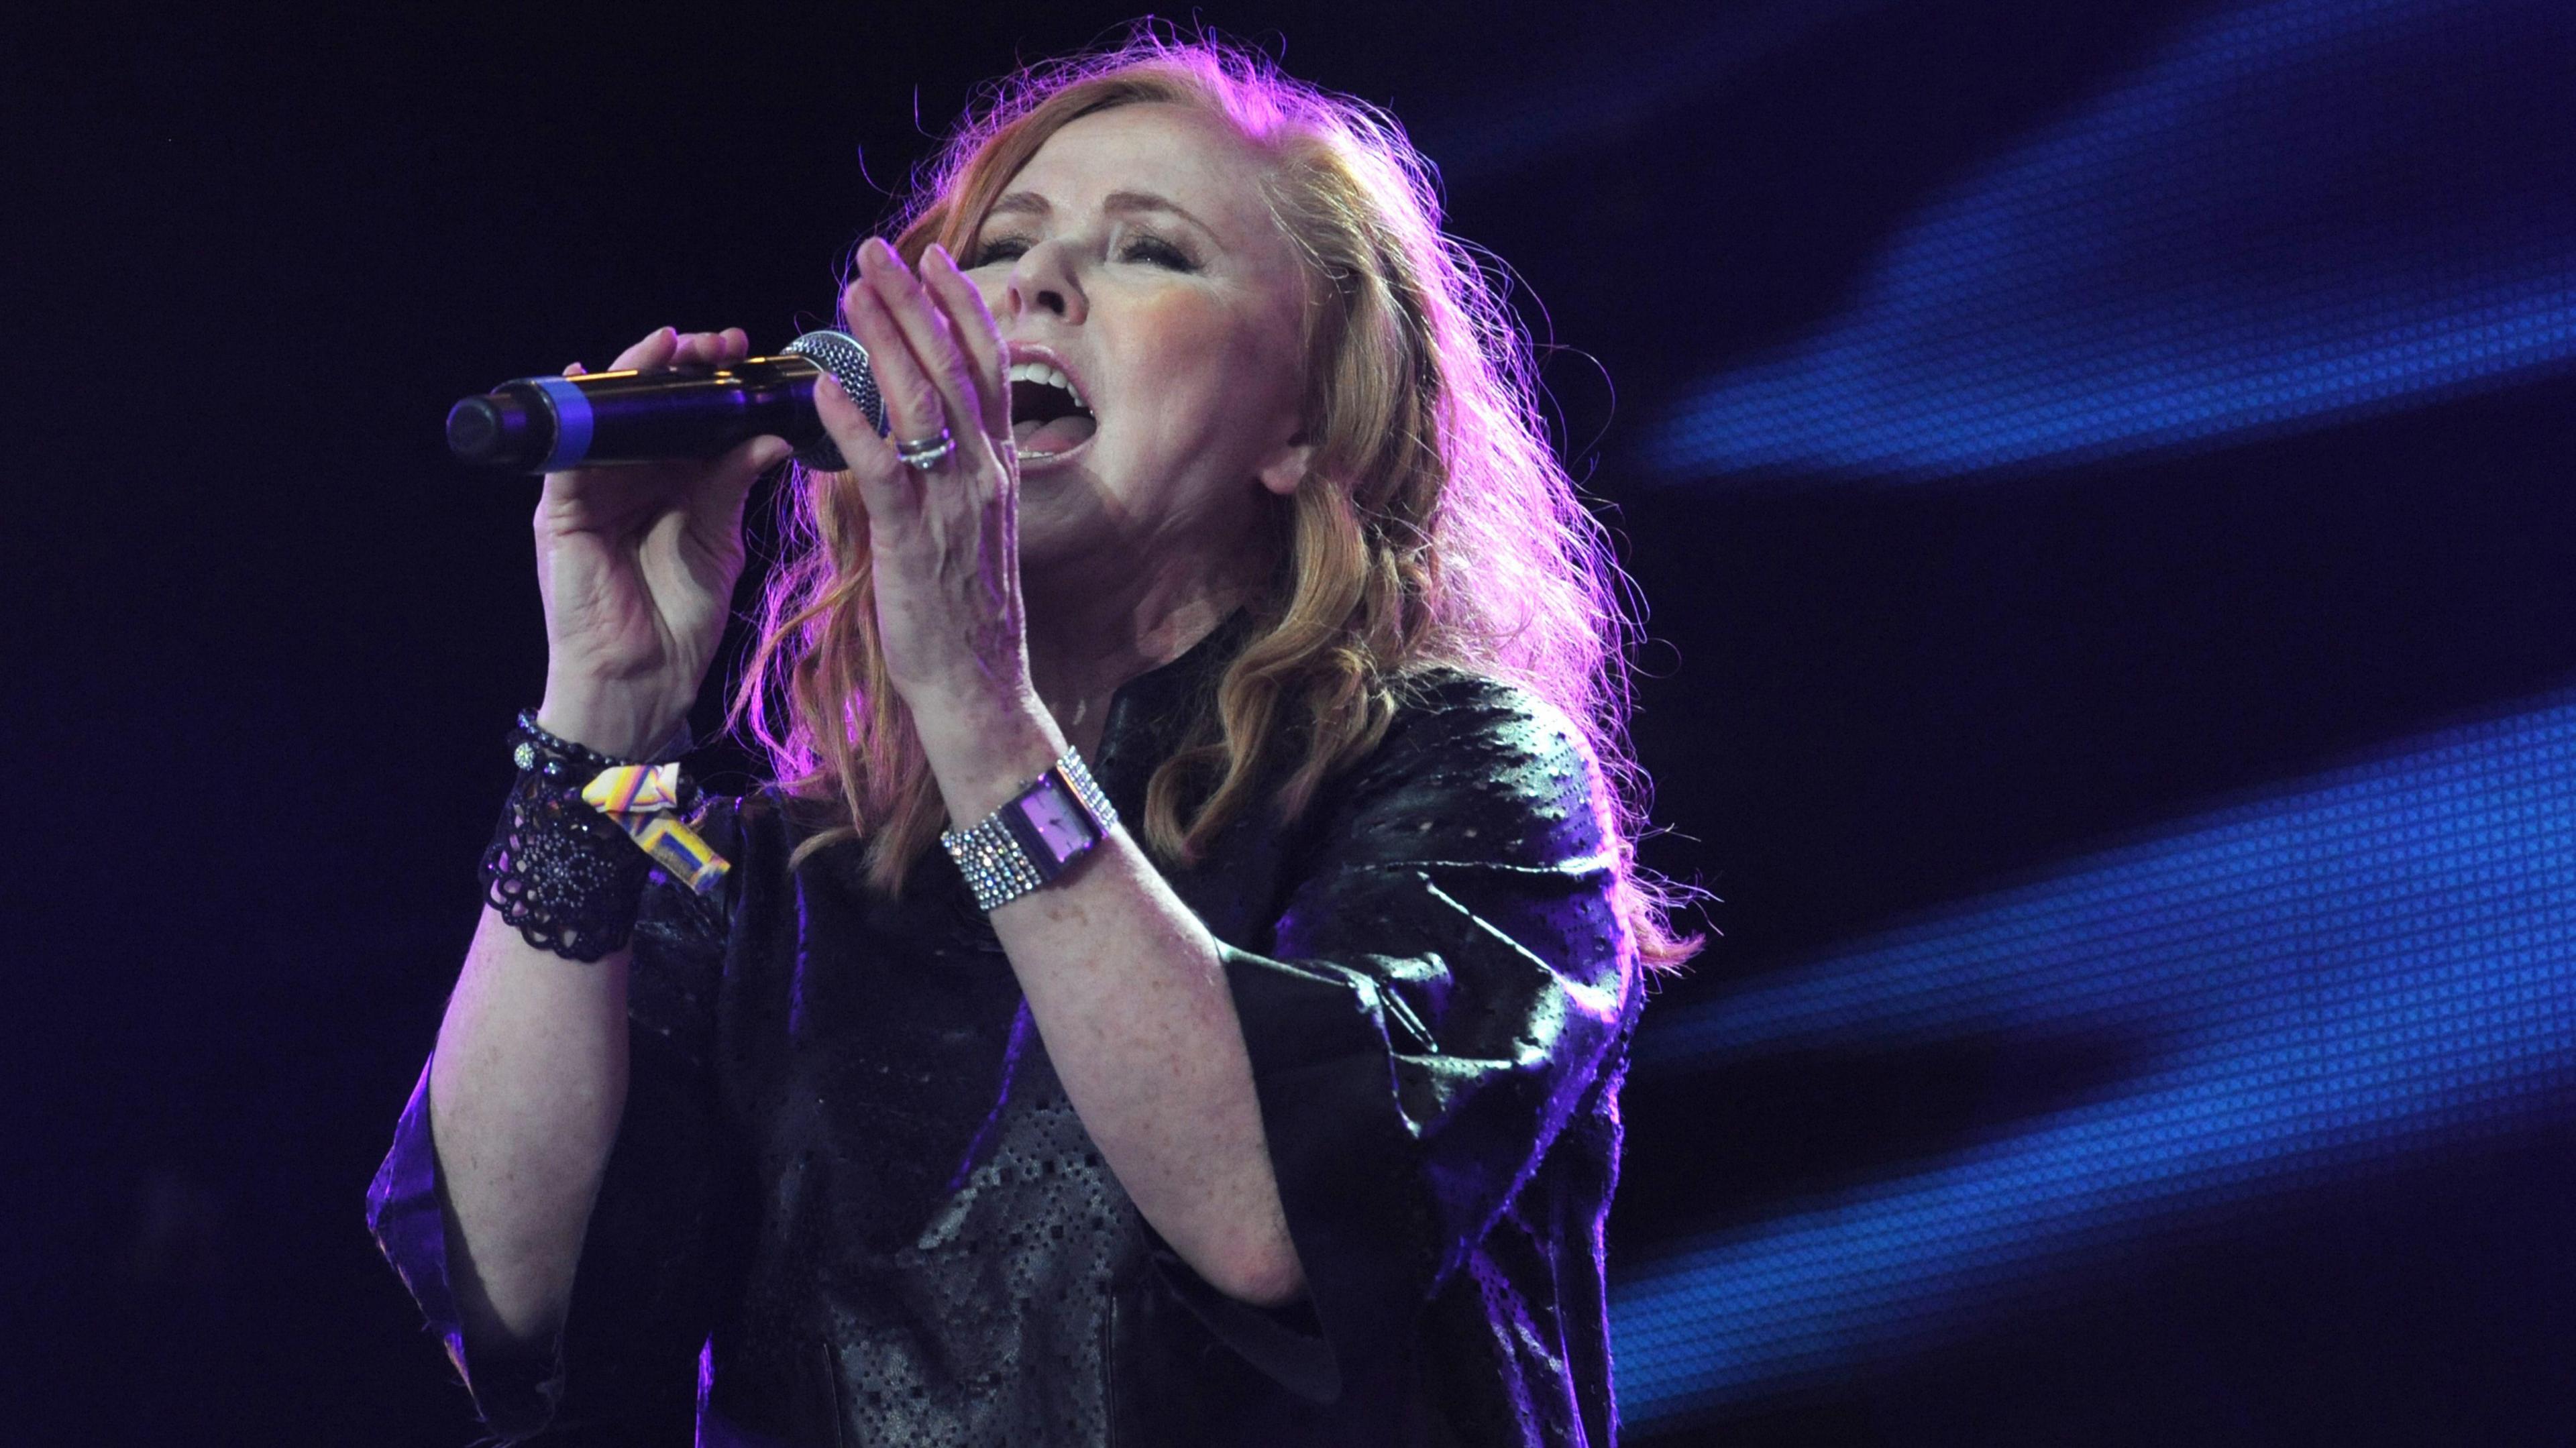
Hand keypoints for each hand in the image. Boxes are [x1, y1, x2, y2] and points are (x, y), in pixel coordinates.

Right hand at [533, 326, 794, 757]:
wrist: (644, 680)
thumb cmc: (681, 618)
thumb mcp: (719, 539)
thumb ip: (732, 483)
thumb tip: (770, 433)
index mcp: (671, 480)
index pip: (690, 414)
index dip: (714, 381)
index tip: (751, 353)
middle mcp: (629, 474)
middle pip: (650, 403)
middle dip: (681, 365)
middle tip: (723, 341)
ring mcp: (592, 488)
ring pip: (609, 415)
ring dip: (636, 374)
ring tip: (672, 344)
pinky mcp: (562, 509)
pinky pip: (568, 451)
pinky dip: (583, 415)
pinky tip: (596, 379)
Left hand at [814, 238, 1048, 768]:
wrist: (981, 690)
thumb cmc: (965, 617)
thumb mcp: (969, 532)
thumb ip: (949, 477)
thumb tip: (917, 435)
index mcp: (998, 470)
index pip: (989, 369)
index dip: (963, 309)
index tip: (938, 260)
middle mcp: (983, 475)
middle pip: (955, 367)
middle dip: (917, 302)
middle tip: (879, 250)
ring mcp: (952, 505)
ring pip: (922, 402)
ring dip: (886, 340)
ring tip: (854, 290)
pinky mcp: (912, 540)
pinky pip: (880, 468)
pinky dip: (852, 423)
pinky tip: (822, 388)